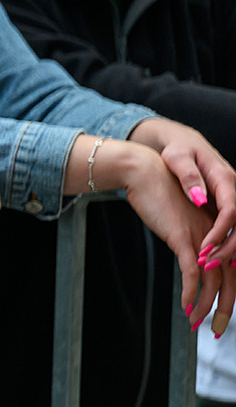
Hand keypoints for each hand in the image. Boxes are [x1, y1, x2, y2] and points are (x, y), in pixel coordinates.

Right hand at [110, 141, 233, 325]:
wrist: (145, 172)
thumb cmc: (160, 193)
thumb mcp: (181, 219)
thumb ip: (192, 240)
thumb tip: (193, 263)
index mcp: (218, 232)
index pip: (233, 269)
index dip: (230, 294)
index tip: (220, 312)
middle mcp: (215, 236)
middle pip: (230, 280)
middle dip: (224, 309)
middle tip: (215, 329)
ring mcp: (201, 237)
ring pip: (213, 282)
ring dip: (205, 307)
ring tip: (196, 324)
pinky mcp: (183, 238)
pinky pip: (192, 273)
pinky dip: (190, 293)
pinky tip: (184, 307)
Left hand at [129, 117, 235, 259]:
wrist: (181, 142)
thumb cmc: (177, 149)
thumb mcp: (176, 158)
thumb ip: (188, 176)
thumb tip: (200, 198)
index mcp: (224, 178)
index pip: (231, 210)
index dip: (221, 232)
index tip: (205, 247)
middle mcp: (233, 188)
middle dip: (227, 246)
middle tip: (207, 263)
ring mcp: (230, 196)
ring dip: (228, 248)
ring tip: (209, 264)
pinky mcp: (223, 203)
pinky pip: (231, 226)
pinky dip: (226, 242)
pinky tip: (218, 258)